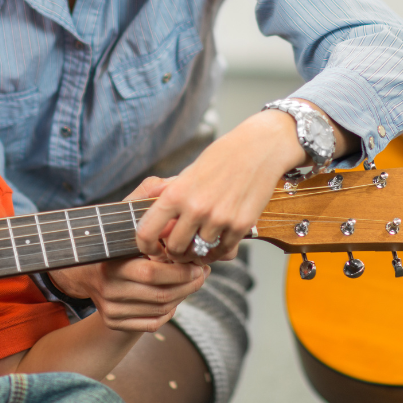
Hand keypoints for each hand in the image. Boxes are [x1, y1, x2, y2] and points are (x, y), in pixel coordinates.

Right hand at [49, 177, 209, 331]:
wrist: (85, 270)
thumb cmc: (115, 237)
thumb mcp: (125, 212)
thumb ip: (147, 195)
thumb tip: (171, 184)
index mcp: (110, 262)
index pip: (151, 272)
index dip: (179, 270)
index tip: (196, 261)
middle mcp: (107, 288)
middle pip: (160, 294)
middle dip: (188, 284)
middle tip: (202, 272)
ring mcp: (110, 308)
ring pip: (160, 310)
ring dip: (183, 296)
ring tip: (193, 279)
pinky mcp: (114, 323)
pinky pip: (152, 322)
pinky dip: (169, 311)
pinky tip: (174, 294)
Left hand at [135, 111, 305, 262]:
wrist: (258, 149)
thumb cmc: (221, 157)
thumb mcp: (187, 173)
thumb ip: (171, 195)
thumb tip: (152, 217)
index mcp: (176, 193)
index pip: (147, 231)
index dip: (145, 245)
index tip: (151, 248)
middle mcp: (195, 208)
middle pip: (175, 248)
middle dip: (174, 252)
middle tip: (179, 249)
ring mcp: (219, 218)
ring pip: (200, 253)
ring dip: (199, 252)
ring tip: (200, 243)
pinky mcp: (241, 226)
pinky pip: (224, 251)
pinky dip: (219, 251)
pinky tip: (218, 241)